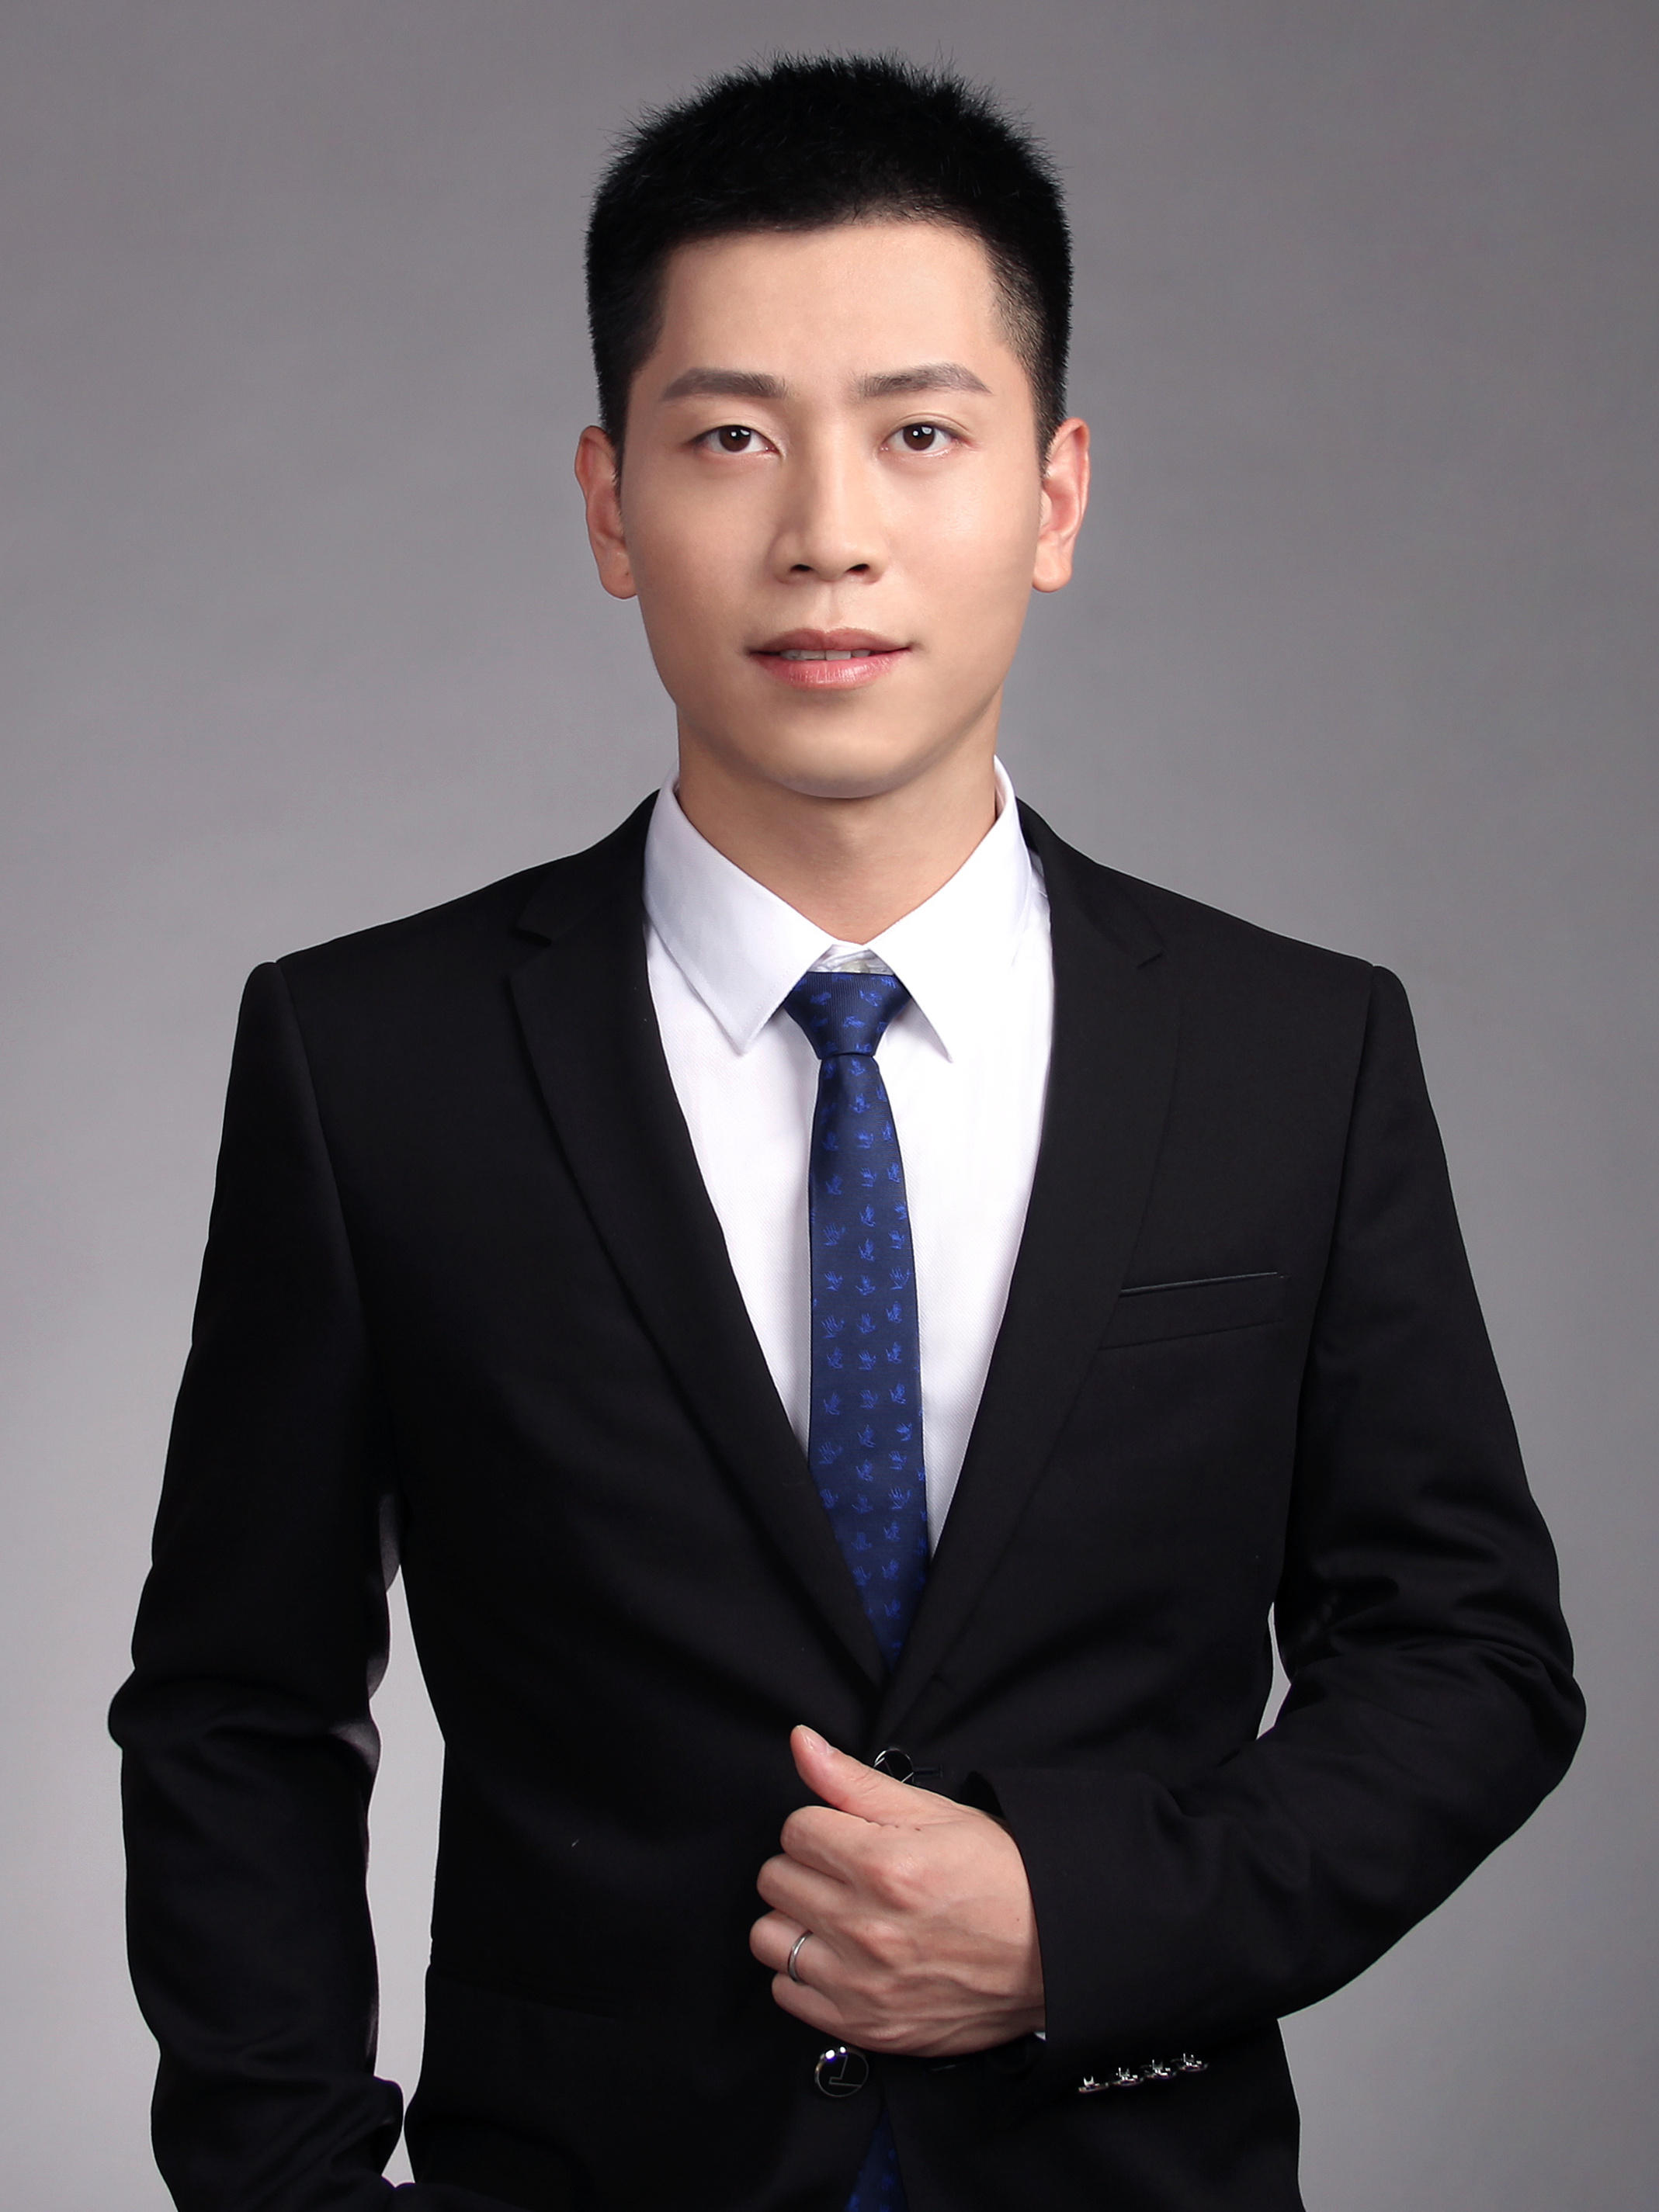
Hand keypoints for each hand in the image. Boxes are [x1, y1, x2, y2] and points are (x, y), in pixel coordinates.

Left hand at [750, 1725, 1044, 2055]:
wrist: (1053, 1951)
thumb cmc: (1000, 1874)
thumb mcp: (935, 1812)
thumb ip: (854, 1781)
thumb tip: (801, 1744)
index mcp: (881, 1864)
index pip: (794, 1828)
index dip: (822, 1825)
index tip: (848, 1836)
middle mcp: (865, 1927)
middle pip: (774, 1878)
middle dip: (806, 1866)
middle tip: (847, 1872)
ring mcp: (862, 1984)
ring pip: (768, 1936)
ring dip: (796, 1919)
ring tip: (837, 1913)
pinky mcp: (865, 2027)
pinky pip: (787, 1992)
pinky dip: (804, 1972)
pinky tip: (841, 1956)